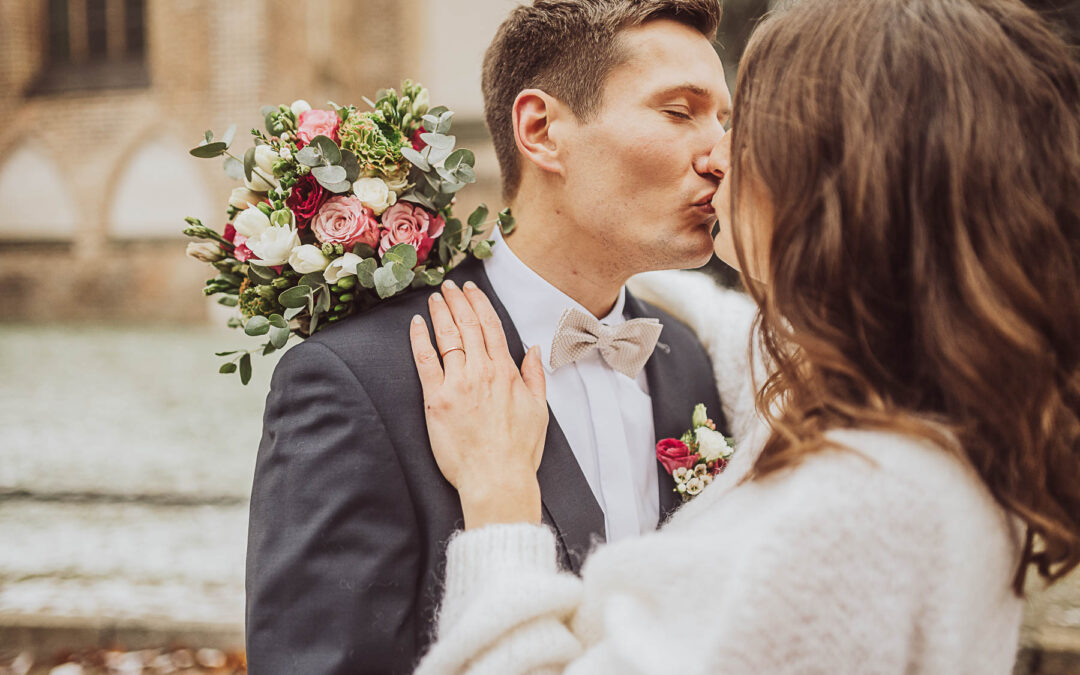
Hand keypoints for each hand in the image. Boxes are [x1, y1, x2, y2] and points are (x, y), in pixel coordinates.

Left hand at [409, 280, 548, 528]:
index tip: (471, 290)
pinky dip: (419, 340)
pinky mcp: (436, 400)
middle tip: (448, 286)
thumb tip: (533, 350)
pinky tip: (416, 325)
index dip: (479, 303)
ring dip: (439, 313)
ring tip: (434, 299)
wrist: (497, 479)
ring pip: (447, 337)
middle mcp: (482, 372)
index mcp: (506, 372)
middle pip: (467, 325)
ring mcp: (458, 384)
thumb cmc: (519, 451)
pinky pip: (425, 362)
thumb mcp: (539, 410)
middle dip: (457, 301)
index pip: (490, 326)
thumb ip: (534, 376)